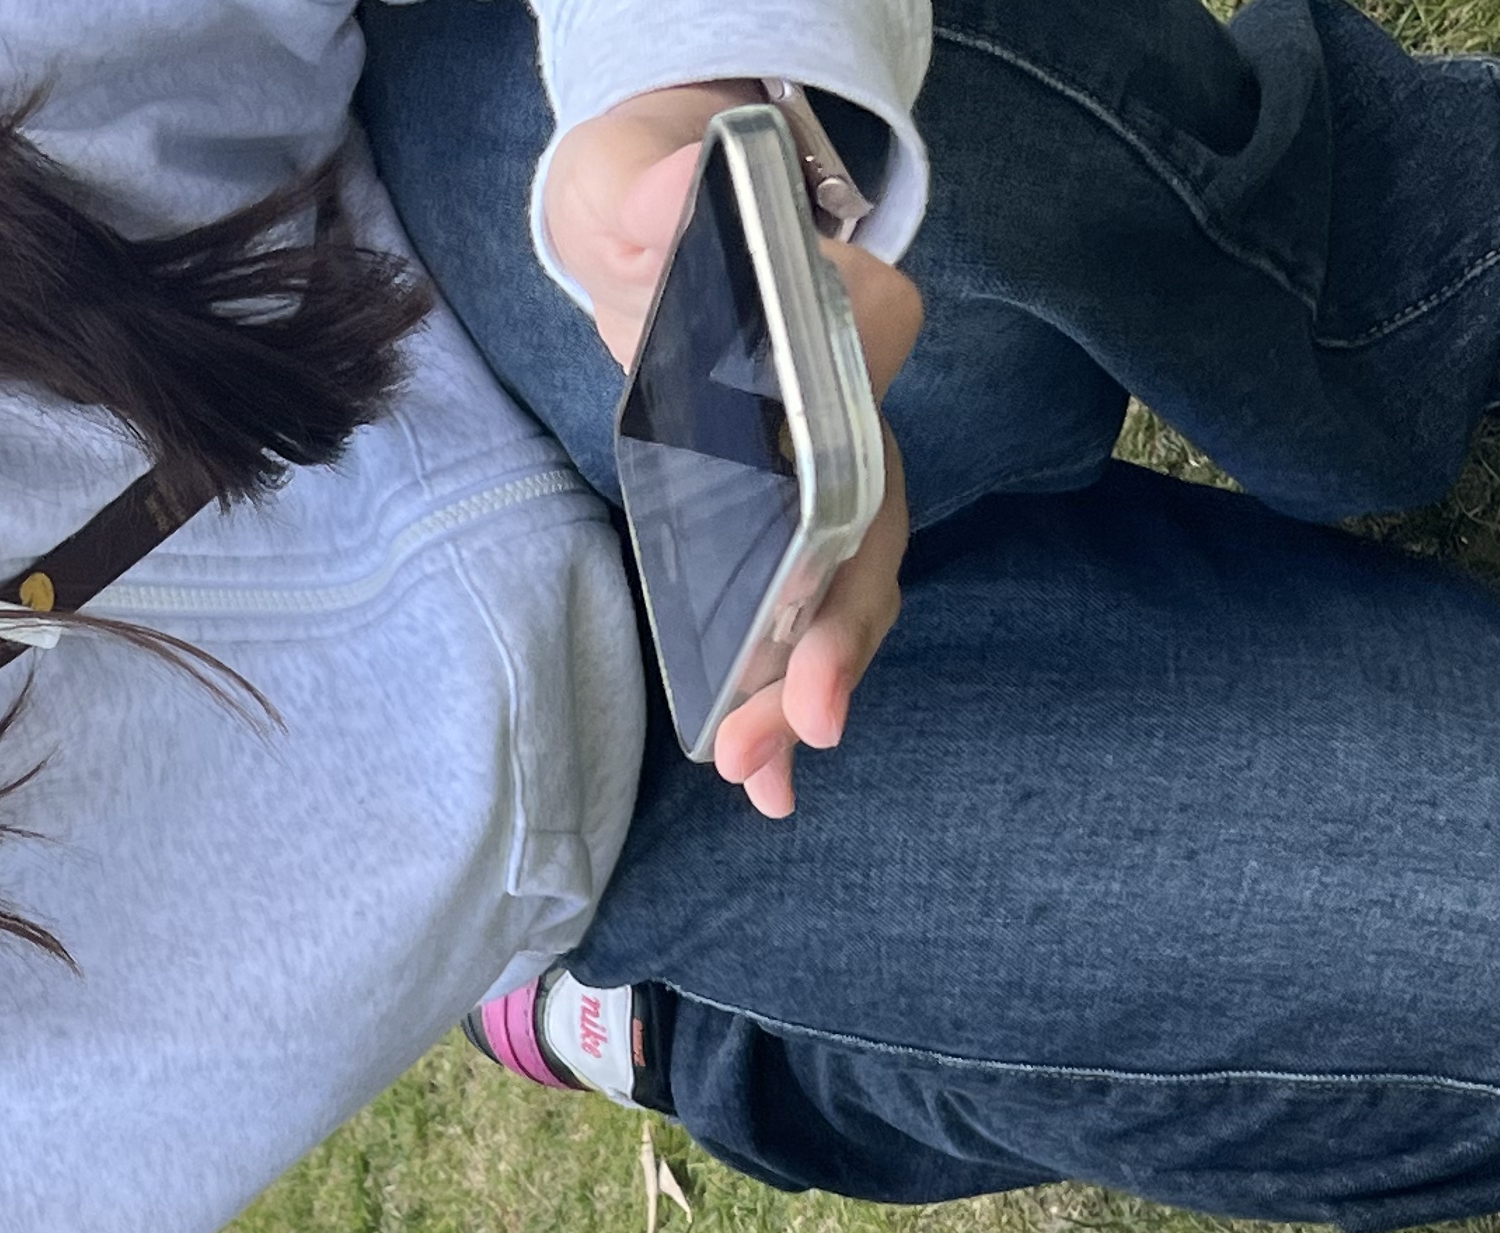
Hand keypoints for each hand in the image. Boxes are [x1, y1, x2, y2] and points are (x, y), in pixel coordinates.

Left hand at [543, 82, 925, 817]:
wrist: (655, 225)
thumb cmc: (649, 209)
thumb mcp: (630, 187)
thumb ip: (647, 196)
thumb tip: (668, 202)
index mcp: (825, 306)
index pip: (869, 363)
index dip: (851, 484)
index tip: (821, 553)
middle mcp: (851, 396)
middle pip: (869, 520)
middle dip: (839, 634)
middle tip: (802, 727)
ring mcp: (832, 467)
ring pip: (850, 586)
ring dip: (816, 690)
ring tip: (767, 779)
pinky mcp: (797, 521)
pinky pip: (812, 613)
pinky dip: (793, 697)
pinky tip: (764, 779)